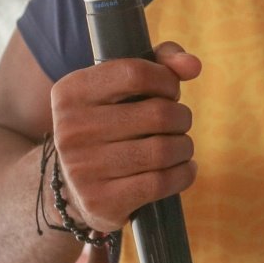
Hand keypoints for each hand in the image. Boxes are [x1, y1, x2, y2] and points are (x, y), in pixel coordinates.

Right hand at [52, 42, 201, 232]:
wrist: (74, 185)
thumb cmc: (110, 124)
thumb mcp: (121, 87)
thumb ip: (160, 62)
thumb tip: (192, 66)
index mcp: (71, 92)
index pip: (135, 73)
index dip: (166, 81)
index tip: (170, 92)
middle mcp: (71, 129)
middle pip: (157, 114)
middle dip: (181, 117)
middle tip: (179, 123)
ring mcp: (83, 168)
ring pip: (163, 150)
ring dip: (184, 147)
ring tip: (180, 146)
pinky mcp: (100, 200)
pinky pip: (160, 183)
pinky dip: (183, 174)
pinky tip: (183, 169)